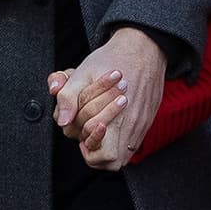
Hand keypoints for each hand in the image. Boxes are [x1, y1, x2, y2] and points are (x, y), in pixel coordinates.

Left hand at [49, 27, 166, 170]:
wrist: (142, 48)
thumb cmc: (110, 60)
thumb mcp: (82, 73)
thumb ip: (68, 98)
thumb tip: (63, 121)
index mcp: (113, 115)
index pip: (94, 150)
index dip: (82, 141)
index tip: (81, 126)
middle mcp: (130, 125)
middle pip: (109, 160)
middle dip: (93, 144)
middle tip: (87, 127)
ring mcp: (141, 125)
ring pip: (122, 157)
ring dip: (106, 148)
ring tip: (97, 130)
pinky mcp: (147, 122)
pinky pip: (133, 146)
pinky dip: (119, 141)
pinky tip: (111, 124)